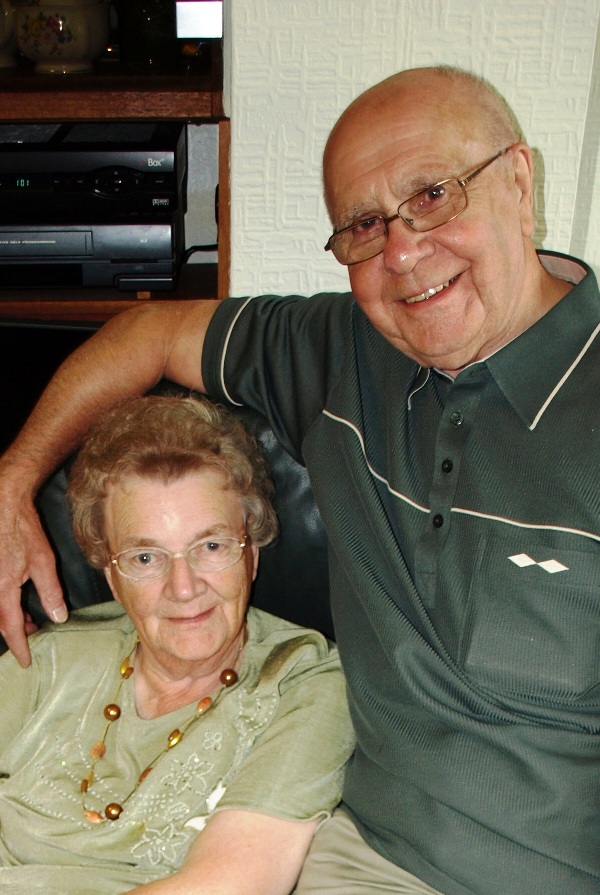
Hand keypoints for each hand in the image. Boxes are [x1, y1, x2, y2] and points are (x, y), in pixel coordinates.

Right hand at [0, 485, 66, 666]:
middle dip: (16, 632)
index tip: (26, 661)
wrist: (4, 503)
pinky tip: (15, 601)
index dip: (19, 646)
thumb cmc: (23, 529)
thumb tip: (58, 616)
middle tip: (33, 637)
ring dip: (10, 618)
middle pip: (0, 620)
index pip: (10, 627)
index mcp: (3, 587)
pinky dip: (4, 605)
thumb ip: (50, 591)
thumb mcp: (43, 561)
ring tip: (29, 621)